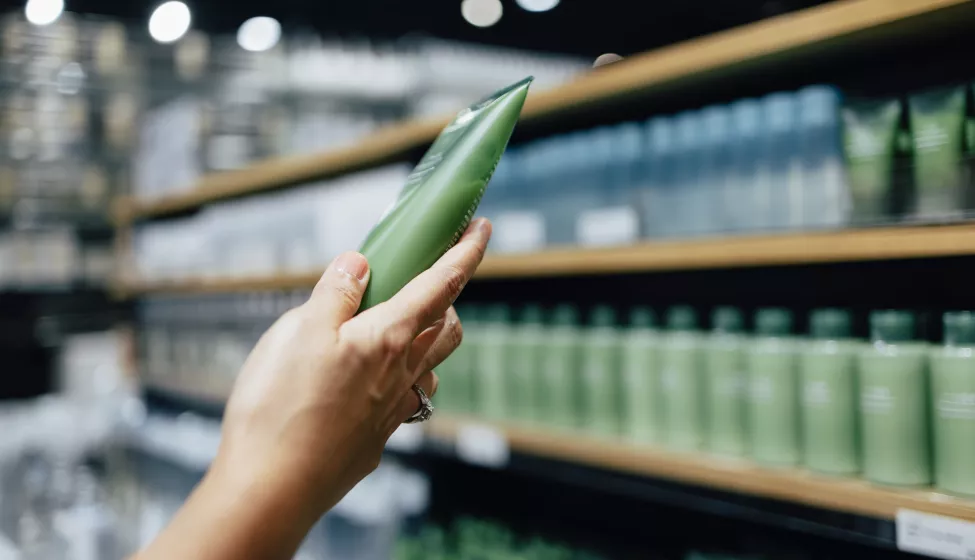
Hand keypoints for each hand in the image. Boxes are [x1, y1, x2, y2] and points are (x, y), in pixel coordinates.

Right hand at [211, 218, 490, 521]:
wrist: (272, 489)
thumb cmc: (280, 410)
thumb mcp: (297, 332)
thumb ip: (335, 294)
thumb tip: (359, 264)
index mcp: (387, 337)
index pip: (442, 284)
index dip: (467, 252)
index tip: (483, 228)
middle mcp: (402, 373)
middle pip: (447, 326)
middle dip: (448, 297)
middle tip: (426, 280)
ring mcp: (394, 408)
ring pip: (432, 364)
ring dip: (428, 339)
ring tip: (397, 328)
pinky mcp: (378, 435)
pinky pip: (408, 397)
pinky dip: (404, 377)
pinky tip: (374, 379)